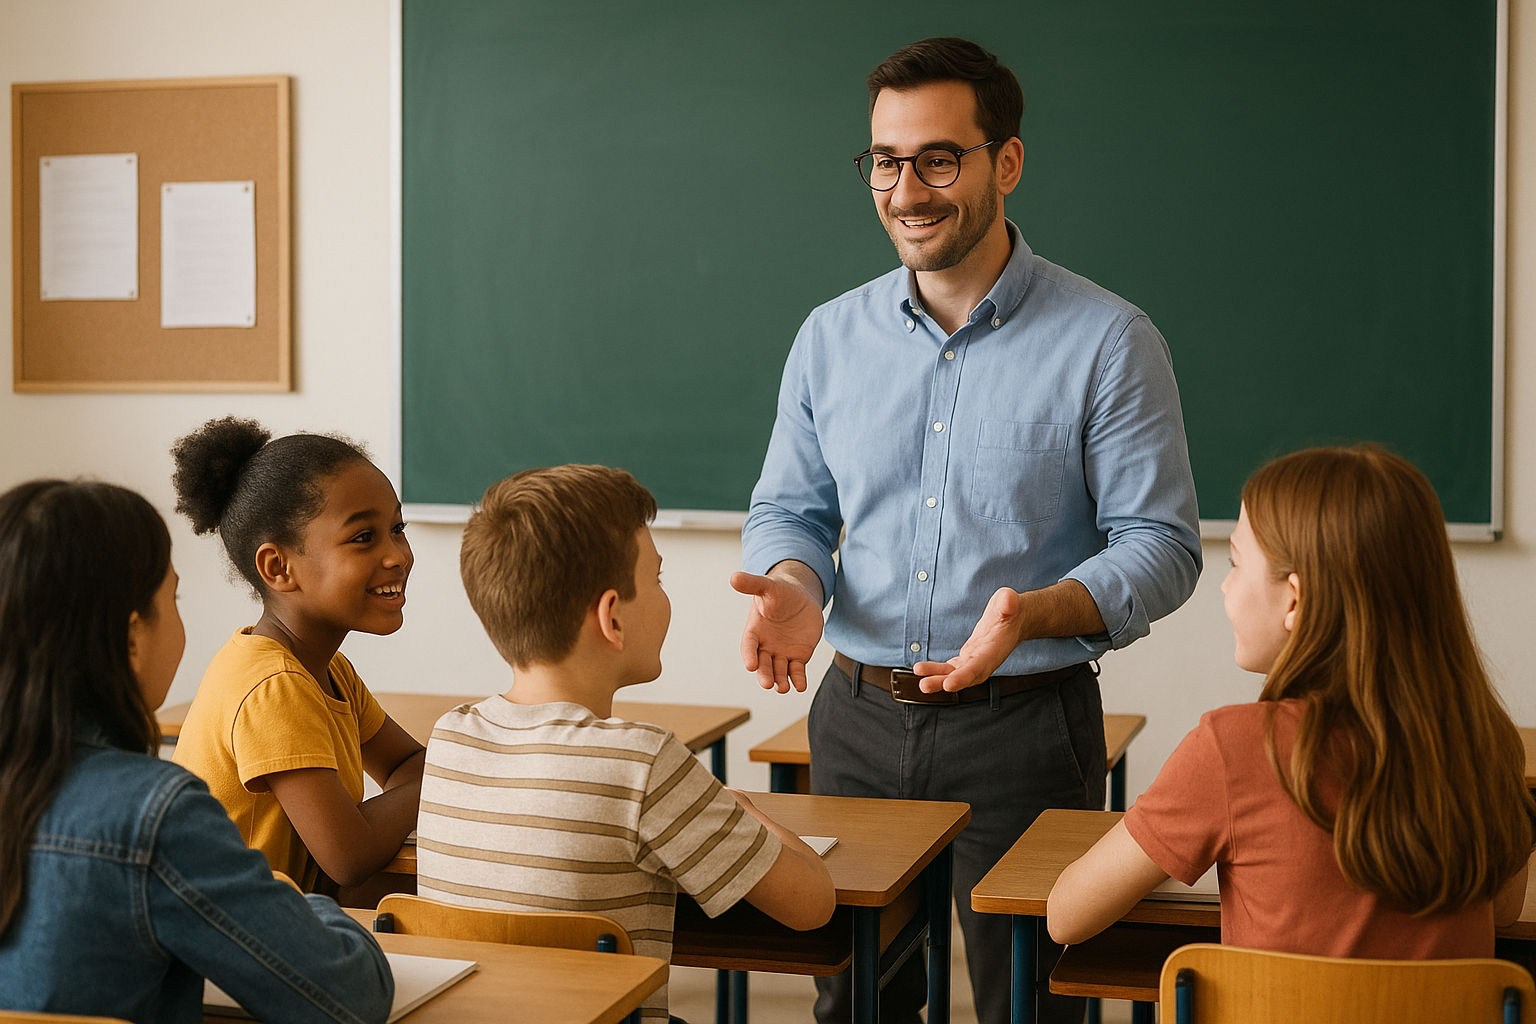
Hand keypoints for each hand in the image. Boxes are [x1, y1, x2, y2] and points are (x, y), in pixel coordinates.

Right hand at [731, 569, 823, 692]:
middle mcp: (766, 645)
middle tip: (767, 683)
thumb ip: (752, 584)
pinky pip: (796, 671)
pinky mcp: (798, 657)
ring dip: (780, 680)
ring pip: (779, 671)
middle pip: (763, 663)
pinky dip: (798, 680)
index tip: (750, 666)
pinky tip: (800, 686)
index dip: (749, 655)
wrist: (800, 598)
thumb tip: (734, 577)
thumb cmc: (780, 592)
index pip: (749, 646)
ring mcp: (782, 653)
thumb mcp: (768, 586)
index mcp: (755, 630)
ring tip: (782, 688)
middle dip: (764, 674)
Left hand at [912, 587, 1023, 691]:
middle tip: (925, 686)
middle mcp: (984, 661)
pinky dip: (937, 671)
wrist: (1014, 620)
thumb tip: (1009, 600)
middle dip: (944, 682)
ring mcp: (975, 661)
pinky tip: (922, 670)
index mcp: (994, 651)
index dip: (964, 676)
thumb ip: (1008, 603)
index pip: (979, 666)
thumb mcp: (1009, 602)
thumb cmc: (1011, 610)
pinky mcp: (967, 659)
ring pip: (954, 674)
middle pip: (964, 676)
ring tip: (921, 682)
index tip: (949, 685)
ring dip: (937, 679)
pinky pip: (950, 668)